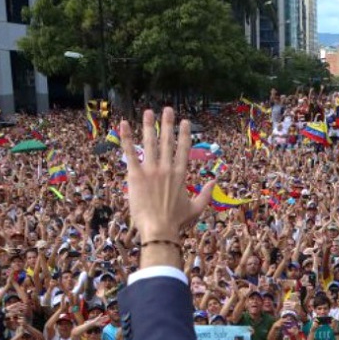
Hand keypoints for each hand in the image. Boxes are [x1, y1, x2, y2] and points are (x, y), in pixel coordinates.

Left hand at [123, 108, 213, 242]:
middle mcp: (167, 168)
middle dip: (166, 124)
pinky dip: (126, 138)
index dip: (184, 133)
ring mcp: (151, 170)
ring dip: (148, 125)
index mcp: (180, 174)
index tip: (184, 121)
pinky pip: (130, 153)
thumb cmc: (177, 222)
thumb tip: (214, 182)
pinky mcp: (136, 176)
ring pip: (149, 142)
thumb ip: (206, 194)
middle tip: (166, 110)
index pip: (183, 149)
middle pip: (167, 141)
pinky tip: (124, 124)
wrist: (159, 229)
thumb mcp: (196, 209)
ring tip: (148, 112)